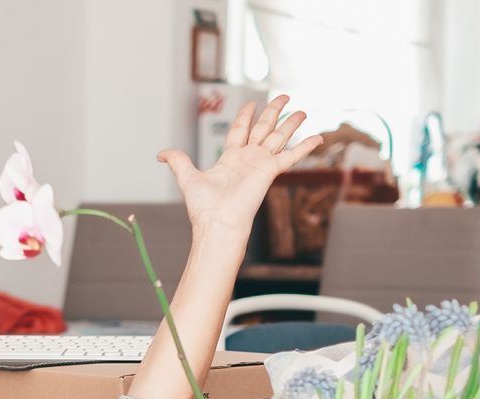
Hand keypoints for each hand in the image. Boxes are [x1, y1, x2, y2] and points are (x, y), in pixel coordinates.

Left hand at [159, 95, 320, 246]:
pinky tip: (319, 137)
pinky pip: (292, 155)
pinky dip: (306, 147)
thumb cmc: (203, 206)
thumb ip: (178, 161)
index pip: (240, 131)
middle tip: (284, 96)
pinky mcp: (271, 170)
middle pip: (264, 129)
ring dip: (292, 124)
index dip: (246, 116)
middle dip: (273, 112)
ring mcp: (261, 164)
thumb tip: (160, 154)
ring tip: (303, 111)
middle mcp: (248, 159)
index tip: (251, 104)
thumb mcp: (187, 177)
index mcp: (230, 158)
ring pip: (280, 137)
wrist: (217, 222)